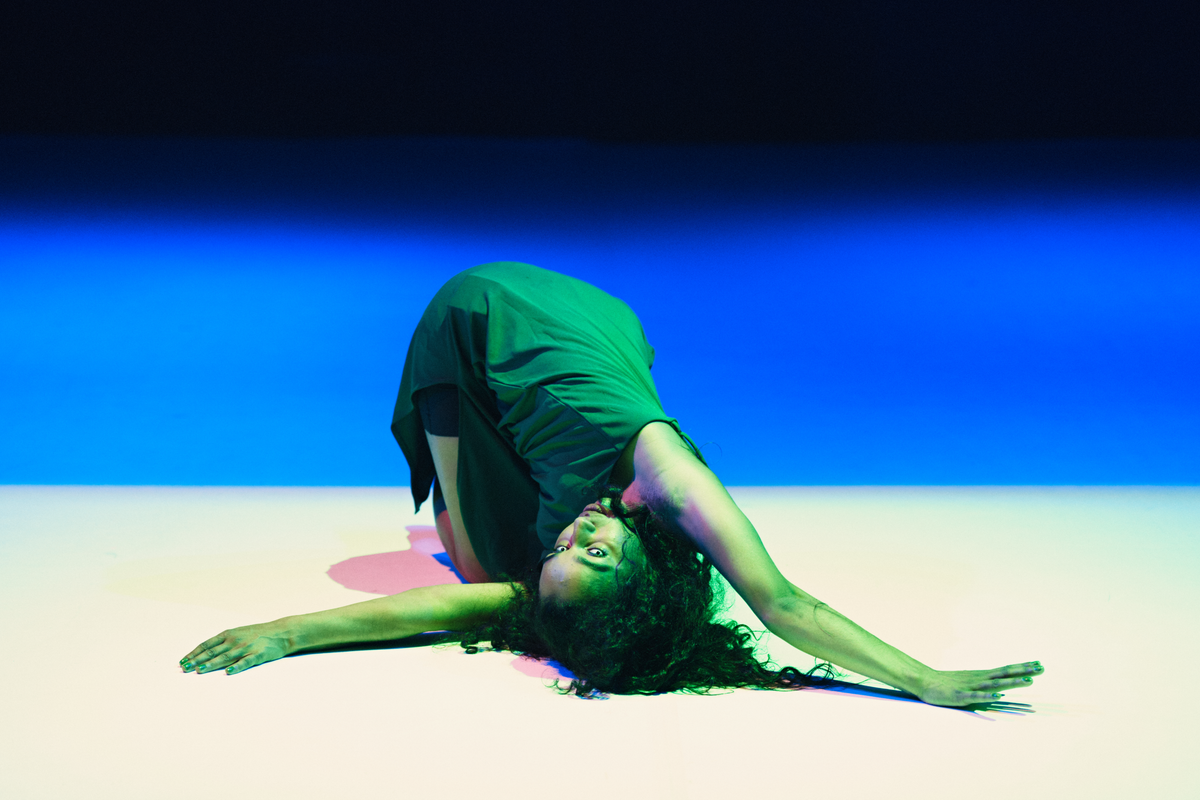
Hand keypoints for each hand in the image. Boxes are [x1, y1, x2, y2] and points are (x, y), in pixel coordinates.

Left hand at [180, 620, 293, 675]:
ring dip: (211, 664)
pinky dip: (236, 667)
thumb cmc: (258, 634)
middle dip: (197, 660)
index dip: (194, 653)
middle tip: (184, 669)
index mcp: (229, 634)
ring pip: (225, 657)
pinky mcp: (258, 655)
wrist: (281, 632)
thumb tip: (205, 652)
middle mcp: (235, 640)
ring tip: (199, 670)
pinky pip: (246, 662)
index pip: (207, 645)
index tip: (183, 661)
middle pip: (213, 652)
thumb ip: (223, 641)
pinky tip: (228, 672)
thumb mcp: (239, 632)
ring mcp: (246, 647)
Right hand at [917, 661, 1043, 706]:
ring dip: (1011, 682)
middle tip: (1042, 668)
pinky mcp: (960, 696)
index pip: (1005, 670)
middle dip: (1023, 671)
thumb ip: (984, 683)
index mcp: (982, 676)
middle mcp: (979, 679)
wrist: (923, 682)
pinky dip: (987, 696)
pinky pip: (975, 696)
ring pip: (995, 684)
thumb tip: (1001, 688)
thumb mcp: (969, 681)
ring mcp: (970, 687)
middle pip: (1004, 674)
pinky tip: (998, 696)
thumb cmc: (947, 683)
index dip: (1022, 667)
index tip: (1038, 664)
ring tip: (1028, 680)